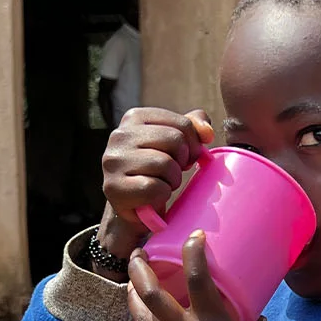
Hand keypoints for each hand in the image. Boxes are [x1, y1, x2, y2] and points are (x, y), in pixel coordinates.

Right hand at [98, 108, 215, 257]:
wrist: (135, 203)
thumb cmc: (157, 168)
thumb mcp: (175, 141)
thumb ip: (194, 126)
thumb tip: (207, 132)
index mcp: (134, 117)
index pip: (182, 123)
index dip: (193, 144)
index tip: (185, 156)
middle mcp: (119, 135)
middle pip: (175, 141)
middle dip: (182, 161)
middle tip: (173, 171)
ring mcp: (113, 161)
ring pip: (165, 164)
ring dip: (173, 179)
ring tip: (162, 182)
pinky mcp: (114, 187)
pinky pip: (155, 188)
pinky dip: (162, 195)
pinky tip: (152, 195)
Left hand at [124, 232, 272, 320]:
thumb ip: (250, 318)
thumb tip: (250, 305)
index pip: (197, 279)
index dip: (193, 253)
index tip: (194, 236)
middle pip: (150, 295)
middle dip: (140, 270)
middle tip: (140, 252)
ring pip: (140, 315)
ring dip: (131, 292)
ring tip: (132, 276)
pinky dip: (143, 313)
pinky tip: (146, 305)